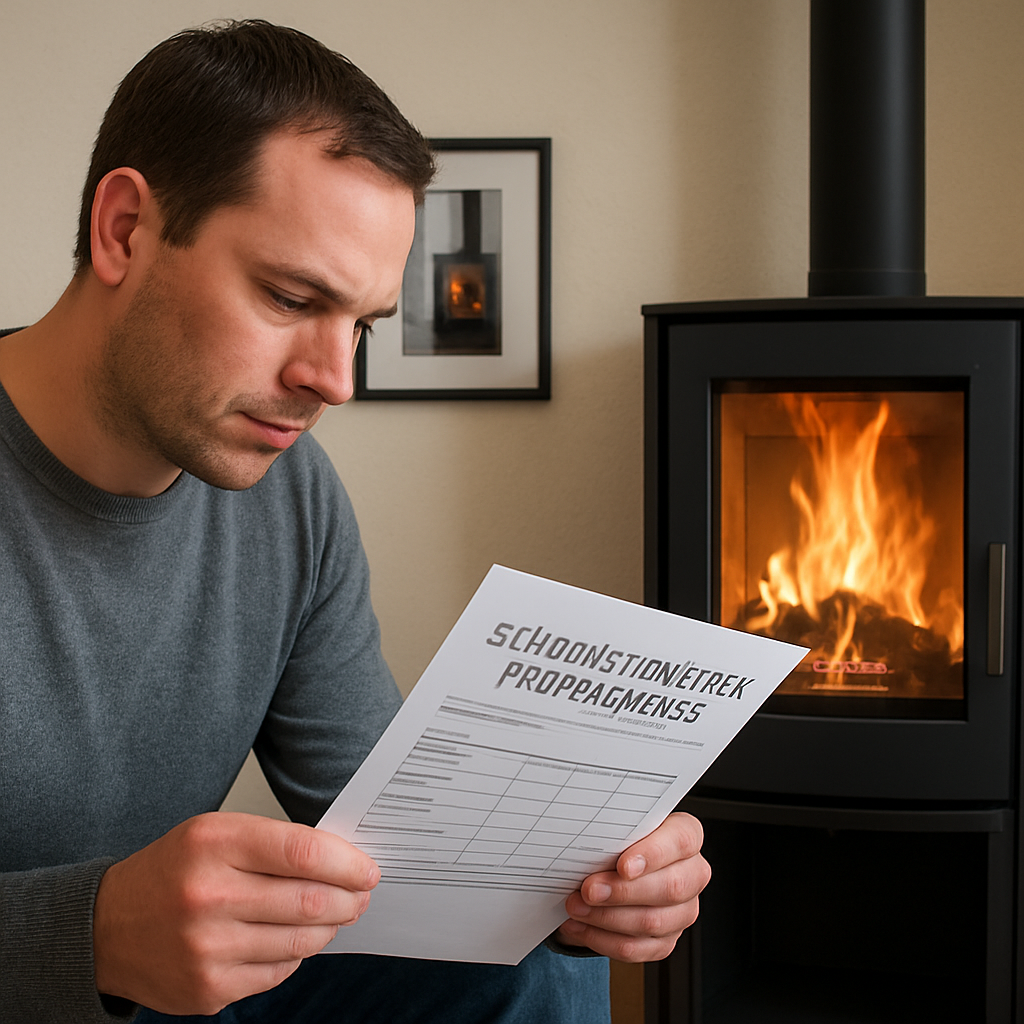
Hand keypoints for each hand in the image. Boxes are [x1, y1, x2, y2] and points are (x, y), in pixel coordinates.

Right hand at [92, 812, 378, 1014]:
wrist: (105, 928)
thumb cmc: (173, 871)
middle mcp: (208, 896)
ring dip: (329, 928)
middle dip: (348, 898)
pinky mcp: (208, 989)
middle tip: (361, 894)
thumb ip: (274, 842)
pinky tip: (295, 940)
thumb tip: (340, 861)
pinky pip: (277, 972)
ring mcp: (206, 948)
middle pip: (308, 901)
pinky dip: (296, 955)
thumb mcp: (214, 833)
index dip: (346, 863)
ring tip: (336, 915)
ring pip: (300, 942)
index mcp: (213, 844)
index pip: (301, 852)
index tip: (367, 869)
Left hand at [554, 812, 708, 961]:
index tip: (623, 866)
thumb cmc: (618, 842)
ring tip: (576, 907)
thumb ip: (613, 835)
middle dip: (623, 892)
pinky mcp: (666, 940)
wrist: (612, 869)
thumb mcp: (617, 829)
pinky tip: (581, 926)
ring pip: (652, 922)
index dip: (654, 854)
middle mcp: (692, 874)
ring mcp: (683, 911)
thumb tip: (588, 849)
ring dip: (607, 917)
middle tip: (589, 890)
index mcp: (686, 836)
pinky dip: (603, 939)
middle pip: (670, 887)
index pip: (682, 841)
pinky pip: (637, 948)